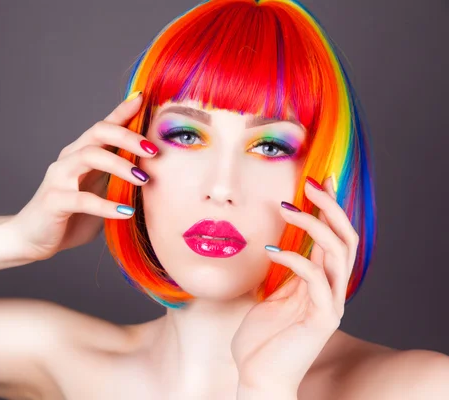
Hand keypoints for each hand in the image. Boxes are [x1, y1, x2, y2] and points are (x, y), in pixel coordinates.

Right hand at [6, 91, 157, 260]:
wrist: (32, 239)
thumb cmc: (71, 217)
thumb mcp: (100, 194)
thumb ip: (118, 181)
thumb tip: (154, 173)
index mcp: (81, 154)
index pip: (104, 127)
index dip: (123, 111)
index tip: (144, 99)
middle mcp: (69, 159)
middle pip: (98, 133)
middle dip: (128, 136)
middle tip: (153, 151)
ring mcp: (59, 178)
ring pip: (90, 156)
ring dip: (120, 165)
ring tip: (143, 180)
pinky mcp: (54, 201)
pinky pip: (82, 199)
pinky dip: (106, 204)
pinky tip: (126, 212)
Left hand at [231, 175, 358, 394]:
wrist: (258, 377)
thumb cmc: (261, 341)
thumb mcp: (272, 298)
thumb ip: (284, 275)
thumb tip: (282, 246)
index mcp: (321, 284)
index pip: (335, 238)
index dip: (331, 208)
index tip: (319, 180)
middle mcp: (332, 291)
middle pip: (347, 239)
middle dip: (331, 207)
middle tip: (310, 183)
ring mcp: (330, 305)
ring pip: (338, 253)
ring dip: (314, 225)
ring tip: (286, 207)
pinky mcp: (321, 319)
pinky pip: (315, 279)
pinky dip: (296, 259)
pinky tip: (271, 251)